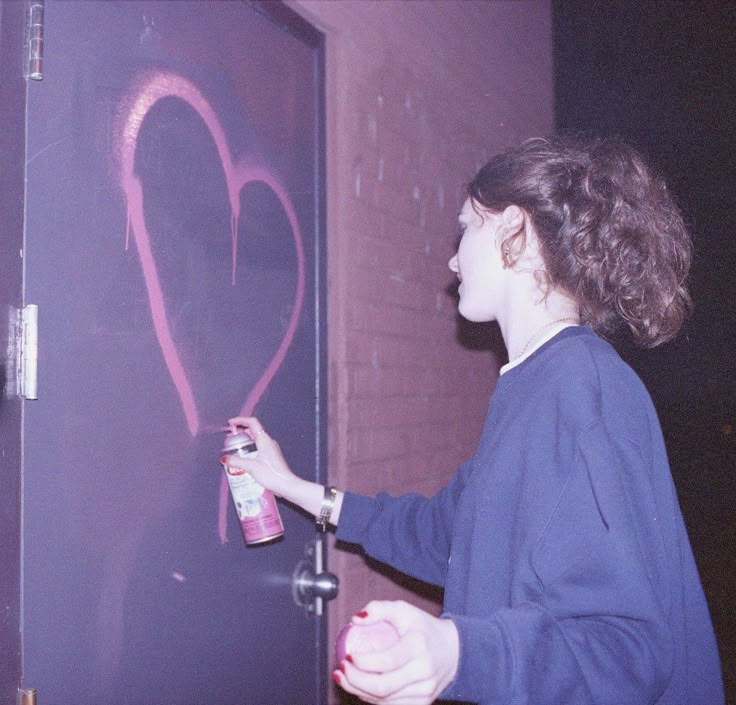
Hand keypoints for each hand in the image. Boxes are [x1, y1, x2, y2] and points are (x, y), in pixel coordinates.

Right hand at [225, 416, 301, 498]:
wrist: (286, 485)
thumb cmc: (273, 474)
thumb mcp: (251, 467)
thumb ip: (236, 461)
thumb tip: (226, 458)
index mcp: (264, 440)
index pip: (252, 423)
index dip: (240, 420)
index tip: (231, 423)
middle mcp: (268, 442)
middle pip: (253, 430)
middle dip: (240, 431)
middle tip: (230, 436)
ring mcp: (271, 449)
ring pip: (256, 440)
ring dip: (245, 441)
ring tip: (234, 448)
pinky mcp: (271, 456)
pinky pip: (258, 448)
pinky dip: (249, 449)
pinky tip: (244, 458)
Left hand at [334, 600, 458, 704]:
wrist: (454, 650)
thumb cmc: (425, 629)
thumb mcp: (404, 610)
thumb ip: (378, 609)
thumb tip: (355, 619)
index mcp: (419, 646)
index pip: (387, 661)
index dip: (363, 663)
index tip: (348, 656)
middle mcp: (424, 672)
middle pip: (383, 686)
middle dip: (355, 680)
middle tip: (340, 669)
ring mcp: (424, 691)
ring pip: (384, 700)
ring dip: (358, 691)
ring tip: (344, 677)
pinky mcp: (422, 703)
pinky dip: (371, 699)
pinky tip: (360, 687)